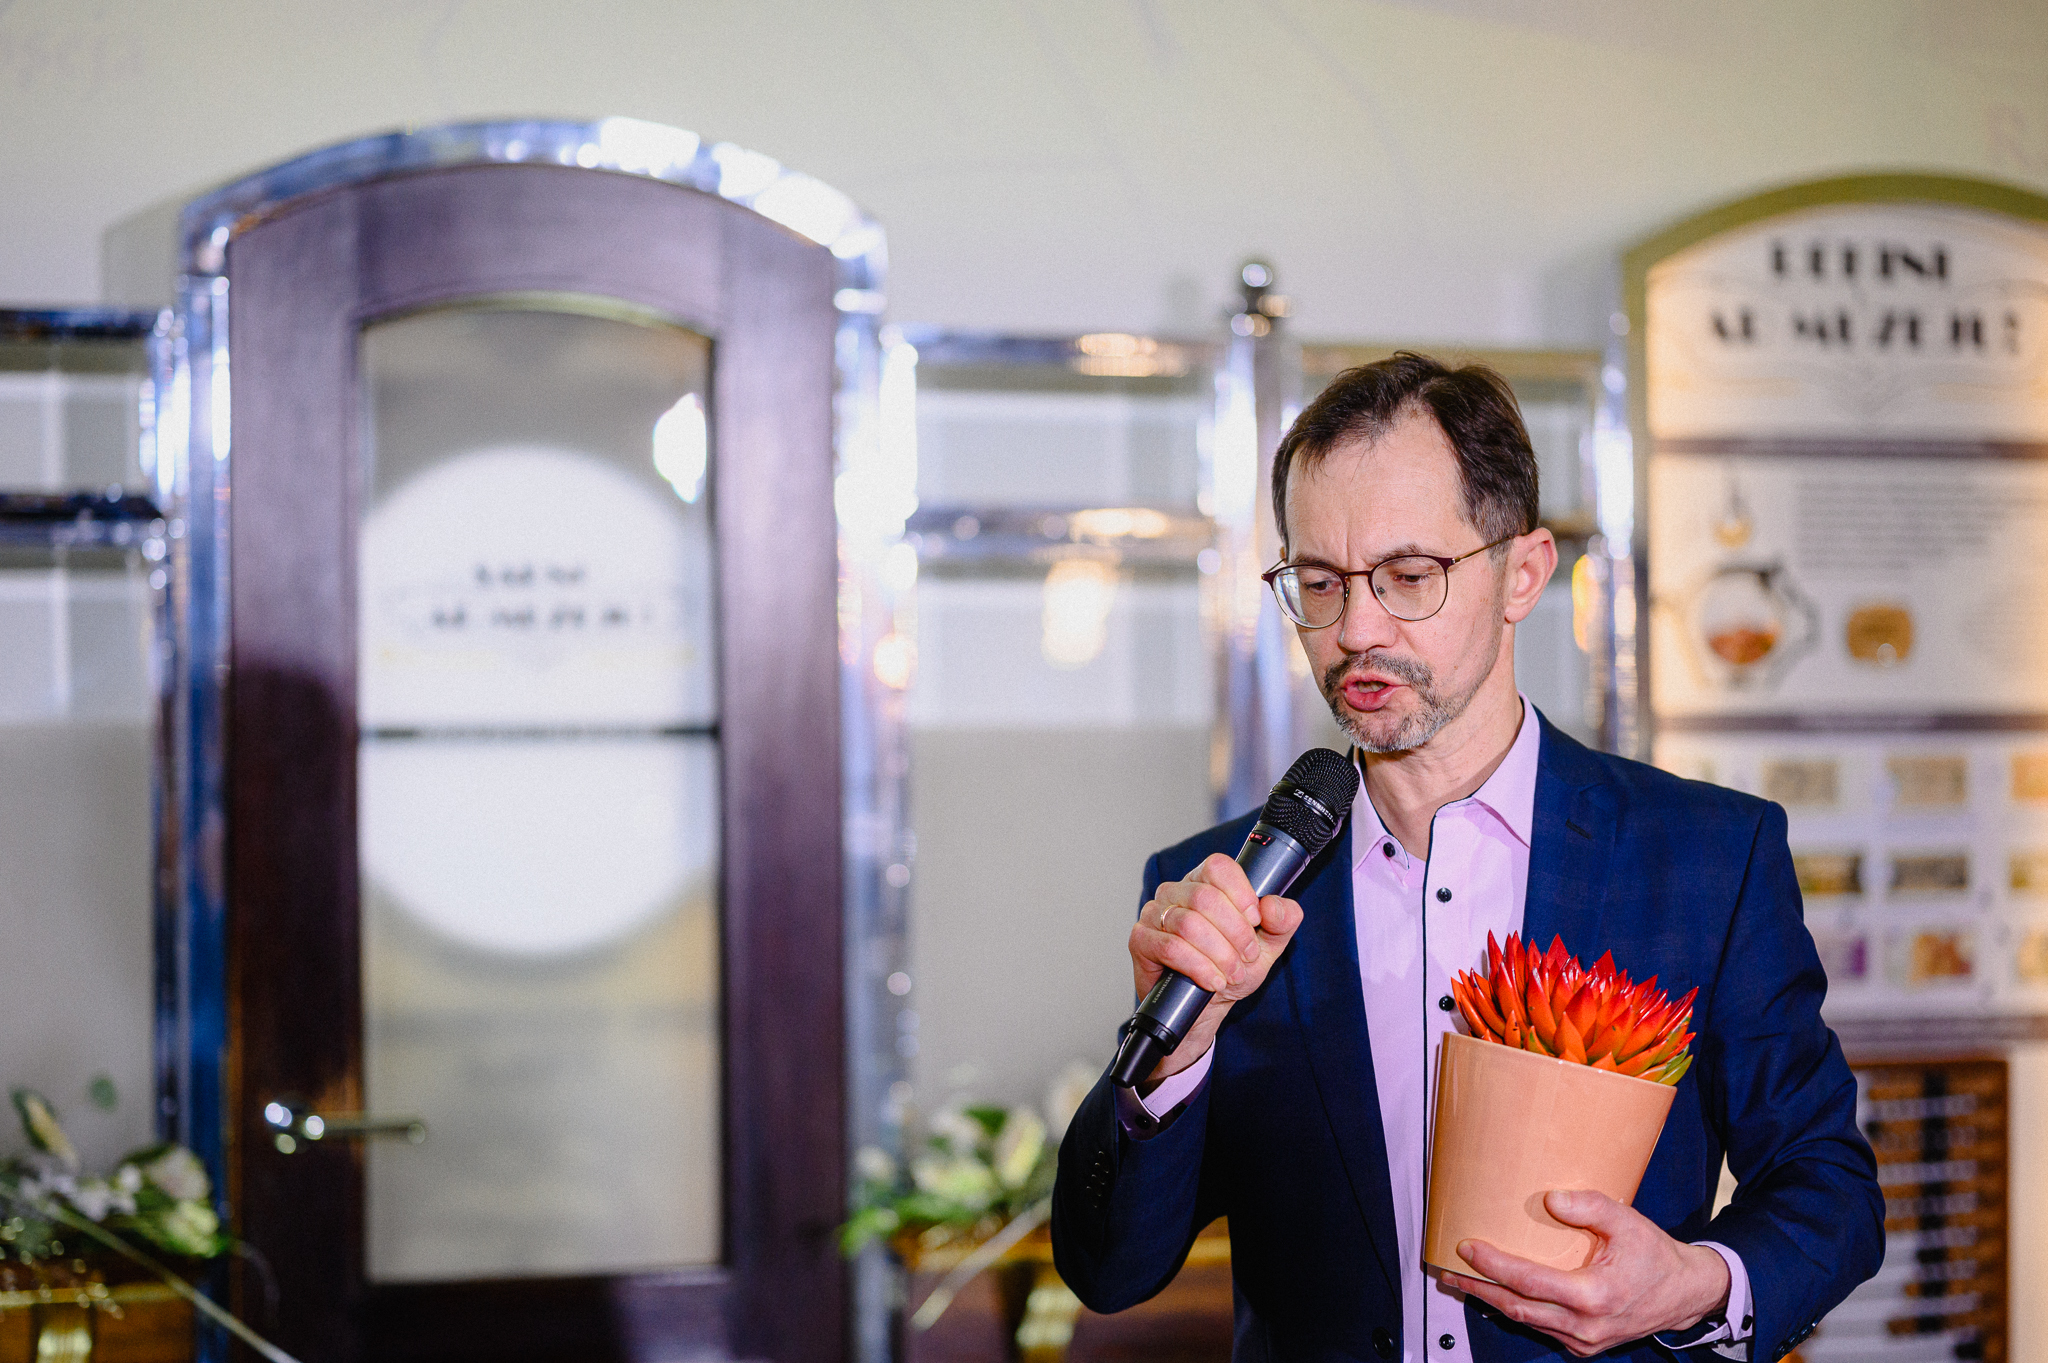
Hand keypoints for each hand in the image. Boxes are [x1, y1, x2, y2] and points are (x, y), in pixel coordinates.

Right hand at [1129, 853, 1302, 1083]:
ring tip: (1232, 974)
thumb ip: (1282, 921)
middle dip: (1235, 933)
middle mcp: (1175, 892)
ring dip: (1219, 954)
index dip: (1241, 894)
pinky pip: (1170, 947)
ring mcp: (1153, 914)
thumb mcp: (1267, 946)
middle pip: (1205, 898)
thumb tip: (1273, 906)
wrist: (1205, 1008)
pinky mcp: (1141, 940)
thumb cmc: (1231, 969)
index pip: (1219, 867)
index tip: (1255, 921)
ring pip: (1188, 924)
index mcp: (1204, 881)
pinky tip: (1213, 981)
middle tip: (1247, 956)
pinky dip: (1198, 967)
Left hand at [1440, 1190, 1731, 1357]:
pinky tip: (1498, 1295)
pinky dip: (1518, 1310)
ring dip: (1493, 1301)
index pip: (1529, 1281)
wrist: (1684, 1293)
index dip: (1494, 1265)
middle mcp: (1586, 1325)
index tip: (1467, 1247)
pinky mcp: (1585, 1345)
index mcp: (1594, 1295)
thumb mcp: (1627, 1222)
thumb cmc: (1655, 1256)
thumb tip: (1550, 1199)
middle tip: (1447, 1271)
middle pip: (1518, 1307)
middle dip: (1478, 1289)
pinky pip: (1542, 1328)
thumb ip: (1590, 1207)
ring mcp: (1585, 1340)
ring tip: (1462, 1281)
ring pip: (1527, 1321)